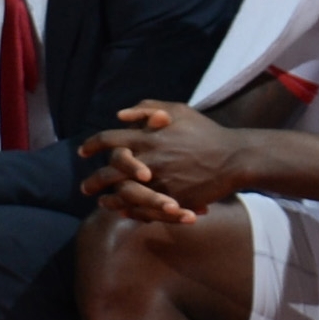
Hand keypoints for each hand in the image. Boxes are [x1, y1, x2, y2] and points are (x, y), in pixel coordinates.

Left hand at [79, 101, 242, 221]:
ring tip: (103, 202)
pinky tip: (126, 211)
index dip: (92, 145)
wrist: (235, 158)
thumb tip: (120, 116)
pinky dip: (133, 211)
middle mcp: (150, 160)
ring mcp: (161, 182)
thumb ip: (147, 108)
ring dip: (110, 200)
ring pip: (125, 195)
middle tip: (85, 188)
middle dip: (94, 181)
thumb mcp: (179, 110)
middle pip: (110, 172)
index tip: (83, 152)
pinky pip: (146, 209)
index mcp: (148, 138)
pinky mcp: (174, 199)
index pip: (109, 140)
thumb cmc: (205, 132)